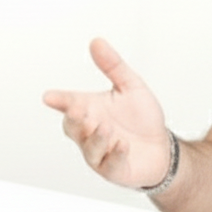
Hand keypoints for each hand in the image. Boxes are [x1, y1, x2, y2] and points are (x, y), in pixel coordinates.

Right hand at [43, 38, 170, 189]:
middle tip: (78, 110)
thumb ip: (113, 65)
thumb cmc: (142, 118)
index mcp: (89, 110)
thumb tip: (96, 41)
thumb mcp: (130, 86)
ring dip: (96, 138)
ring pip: (89, 148)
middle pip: (72, 127)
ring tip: (105, 128)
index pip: (68, 104)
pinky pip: (109, 165)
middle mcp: (89, 132)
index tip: (49, 97)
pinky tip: (122, 145)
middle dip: (74, 120)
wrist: (162, 147)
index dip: (59, 100)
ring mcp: (99, 153)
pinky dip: (114, 154)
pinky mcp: (114, 170)